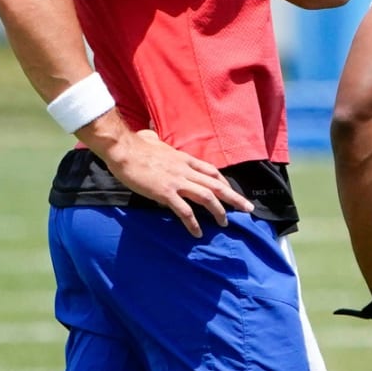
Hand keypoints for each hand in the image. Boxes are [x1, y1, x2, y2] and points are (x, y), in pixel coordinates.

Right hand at [96, 128, 253, 237]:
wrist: (124, 150)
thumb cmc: (136, 145)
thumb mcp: (153, 140)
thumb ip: (157, 141)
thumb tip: (152, 137)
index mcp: (185, 159)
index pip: (212, 171)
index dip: (224, 183)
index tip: (232, 191)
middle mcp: (186, 169)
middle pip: (216, 184)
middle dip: (234, 197)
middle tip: (247, 208)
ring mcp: (177, 181)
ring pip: (206, 197)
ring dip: (218, 211)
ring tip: (225, 223)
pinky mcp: (166, 192)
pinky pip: (184, 211)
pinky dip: (193, 223)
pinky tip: (197, 233)